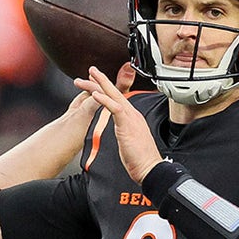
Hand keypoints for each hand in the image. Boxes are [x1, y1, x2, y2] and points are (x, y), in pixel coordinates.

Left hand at [75, 65, 162, 182]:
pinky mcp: (127, 125)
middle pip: (115, 93)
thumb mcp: (130, 141)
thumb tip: (120, 132)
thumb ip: (124, 132)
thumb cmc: (141, 159)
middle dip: (102, 80)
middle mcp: (132, 115)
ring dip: (99, 85)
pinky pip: (115, 108)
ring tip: (88, 77)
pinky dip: (104, 100)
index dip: (107, 89)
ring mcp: (131, 119)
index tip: (96, 82)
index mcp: (132, 118)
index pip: (117, 99)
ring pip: (114, 96)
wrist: (150, 168)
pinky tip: (96, 94)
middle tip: (91, 70)